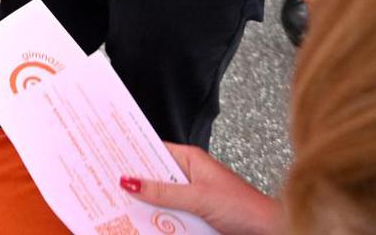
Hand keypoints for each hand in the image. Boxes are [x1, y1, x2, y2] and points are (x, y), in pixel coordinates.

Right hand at [122, 144, 281, 234]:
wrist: (268, 232)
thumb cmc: (245, 208)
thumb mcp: (198, 197)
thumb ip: (163, 192)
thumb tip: (131, 182)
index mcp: (191, 160)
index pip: (153, 149)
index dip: (131, 152)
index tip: (108, 154)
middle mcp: (190, 176)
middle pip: (153, 177)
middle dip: (134, 183)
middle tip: (107, 184)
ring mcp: (192, 198)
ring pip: (160, 199)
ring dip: (147, 206)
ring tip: (121, 207)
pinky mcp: (195, 217)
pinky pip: (170, 217)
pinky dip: (159, 221)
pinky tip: (145, 224)